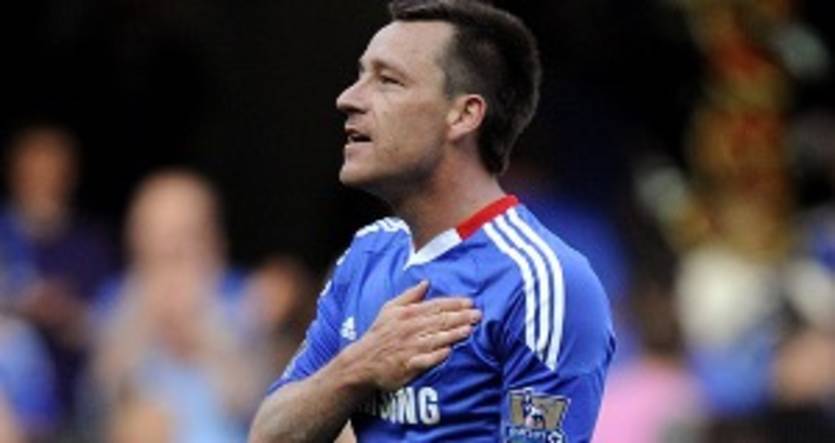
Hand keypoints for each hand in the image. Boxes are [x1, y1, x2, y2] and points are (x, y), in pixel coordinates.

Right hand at [343, 281, 480, 391]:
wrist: (362, 361)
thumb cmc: (380, 334)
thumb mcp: (390, 309)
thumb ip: (409, 296)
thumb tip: (426, 282)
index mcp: (408, 314)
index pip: (435, 306)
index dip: (454, 304)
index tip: (470, 302)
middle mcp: (411, 329)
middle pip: (439, 321)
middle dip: (460, 317)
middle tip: (478, 315)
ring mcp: (410, 347)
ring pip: (435, 338)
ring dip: (453, 334)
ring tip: (469, 330)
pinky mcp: (408, 365)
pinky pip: (425, 360)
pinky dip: (436, 355)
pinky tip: (449, 351)